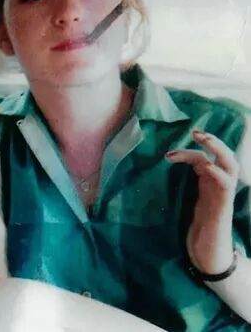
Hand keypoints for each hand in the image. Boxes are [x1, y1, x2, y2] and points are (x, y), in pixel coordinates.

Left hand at [166, 129, 238, 273]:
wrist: (207, 253)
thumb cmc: (195, 229)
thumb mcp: (184, 203)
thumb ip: (178, 188)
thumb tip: (153, 176)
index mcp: (209, 185)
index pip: (206, 160)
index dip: (192, 150)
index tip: (171, 150)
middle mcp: (219, 186)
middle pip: (225, 156)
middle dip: (212, 141)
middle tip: (195, 130)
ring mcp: (223, 195)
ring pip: (230, 164)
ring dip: (217, 148)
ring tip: (199, 137)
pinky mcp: (222, 206)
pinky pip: (225, 184)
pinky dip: (216, 171)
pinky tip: (204, 165)